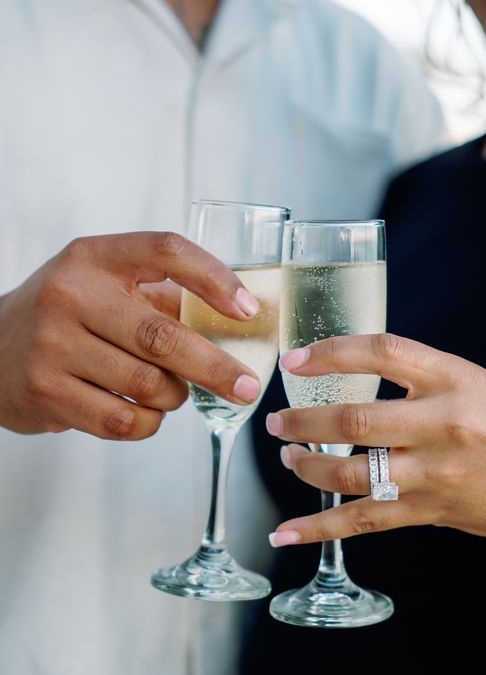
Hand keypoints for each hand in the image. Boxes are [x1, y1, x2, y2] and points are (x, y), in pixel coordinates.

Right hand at [0, 232, 260, 438]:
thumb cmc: (67, 316)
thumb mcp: (103, 285)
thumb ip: (160, 296)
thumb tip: (239, 322)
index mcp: (94, 257)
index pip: (166, 251)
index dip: (215, 278)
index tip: (248, 310)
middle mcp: (70, 294)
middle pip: (163, 335)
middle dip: (216, 368)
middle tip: (249, 386)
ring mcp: (53, 345)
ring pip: (148, 384)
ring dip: (175, 396)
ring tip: (172, 392)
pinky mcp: (47, 392)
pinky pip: (123, 420)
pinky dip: (149, 423)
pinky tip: (144, 412)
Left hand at [266, 334, 485, 544]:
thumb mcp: (467, 379)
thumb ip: (413, 372)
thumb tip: (344, 366)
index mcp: (450, 378)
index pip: (381, 352)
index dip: (330, 353)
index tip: (293, 362)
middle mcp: (440, 423)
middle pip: (354, 421)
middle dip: (302, 422)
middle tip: (277, 421)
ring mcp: (433, 473)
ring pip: (351, 474)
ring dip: (305, 468)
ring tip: (288, 457)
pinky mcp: (428, 511)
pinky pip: (364, 520)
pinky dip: (319, 528)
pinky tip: (285, 532)